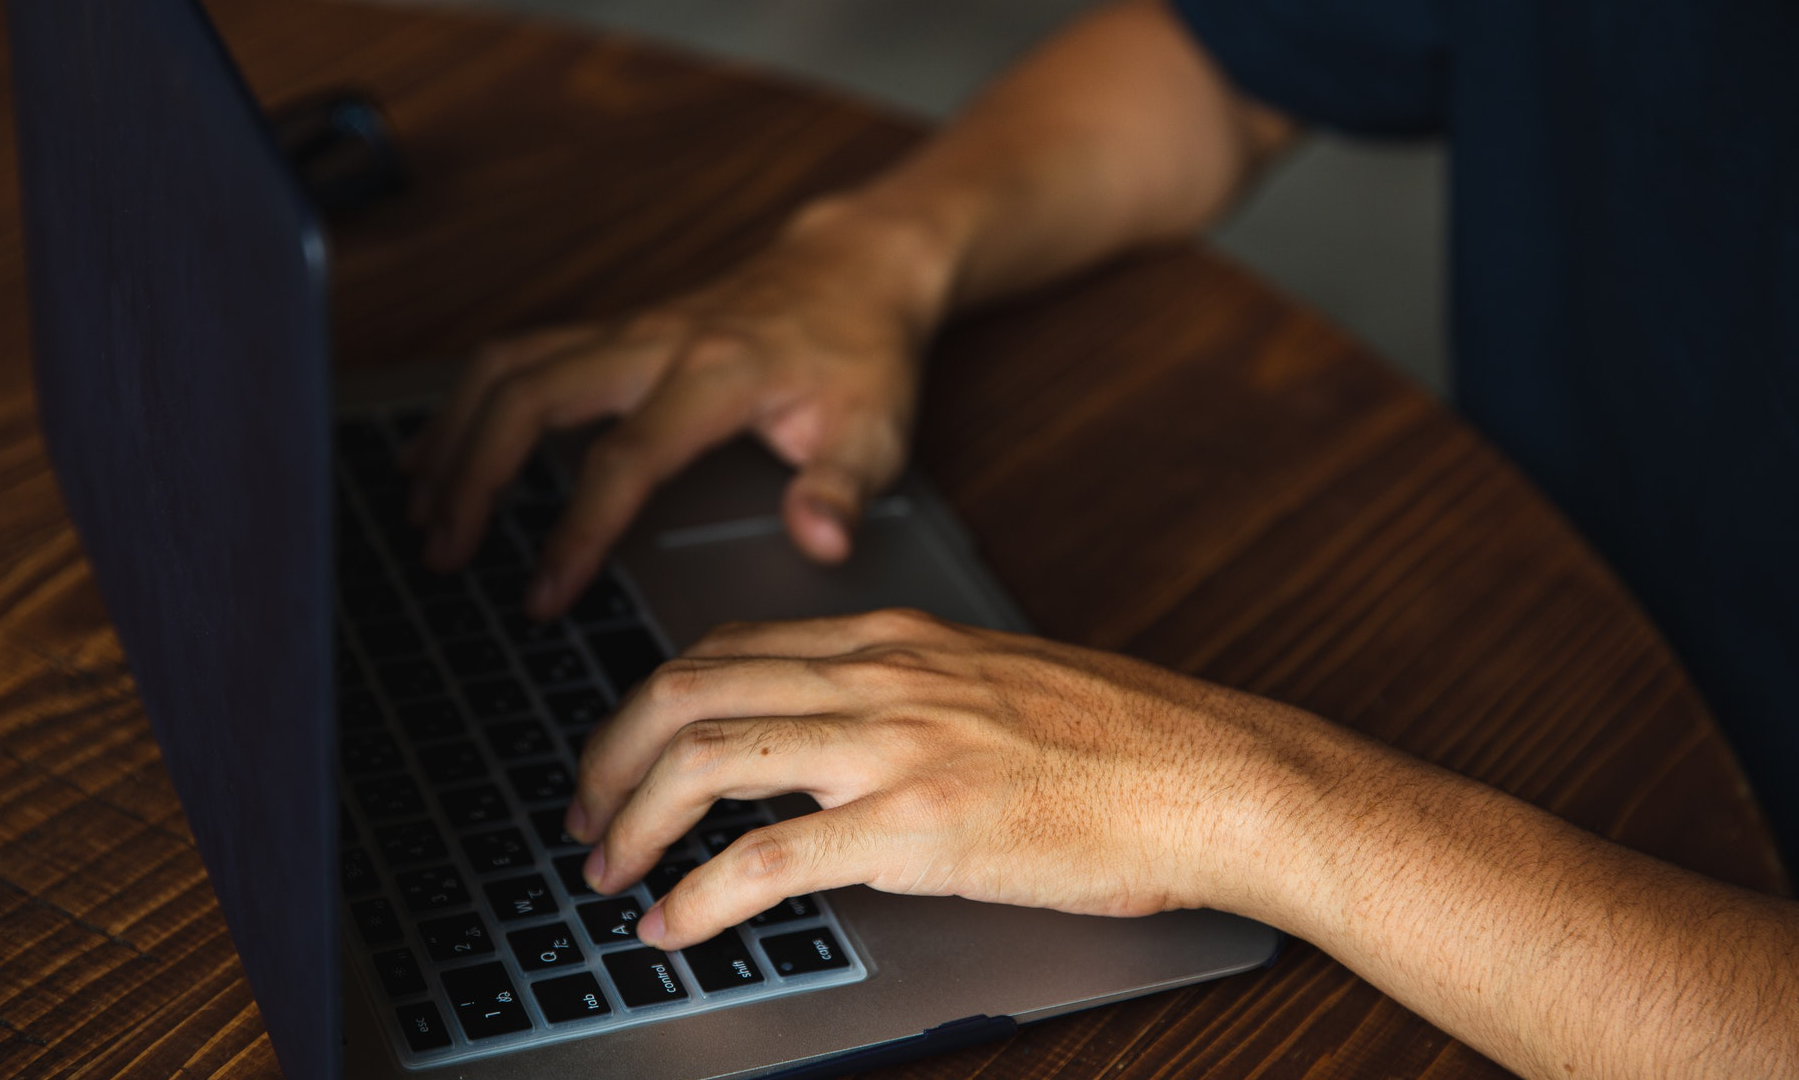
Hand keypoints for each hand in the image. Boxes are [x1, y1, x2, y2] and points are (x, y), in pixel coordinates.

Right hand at [399, 202, 951, 618]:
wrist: (852, 272)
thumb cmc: (862, 358)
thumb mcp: (877, 431)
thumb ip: (842, 489)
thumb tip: (818, 540)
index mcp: (718, 374)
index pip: (626, 458)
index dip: (577, 531)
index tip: (543, 595)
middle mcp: (655, 342)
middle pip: (529, 395)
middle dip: (475, 477)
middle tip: (445, 556)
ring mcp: (625, 329)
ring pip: (507, 366)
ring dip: (453, 437)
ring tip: (421, 513)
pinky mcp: (609, 329)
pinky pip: (516, 356)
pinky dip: (464, 403)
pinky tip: (433, 454)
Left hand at [565, 608, 1319, 949]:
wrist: (1214, 775)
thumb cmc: (1127, 739)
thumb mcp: (995, 685)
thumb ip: (909, 696)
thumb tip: (844, 745)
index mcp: (894, 640)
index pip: (729, 644)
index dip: (653, 702)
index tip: (625, 751)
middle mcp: (878, 675)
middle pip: (687, 686)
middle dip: (608, 753)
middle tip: (584, 814)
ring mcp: (894, 745)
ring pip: (705, 754)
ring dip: (630, 818)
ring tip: (606, 870)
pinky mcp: (917, 826)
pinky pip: (765, 859)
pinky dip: (695, 895)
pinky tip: (673, 926)